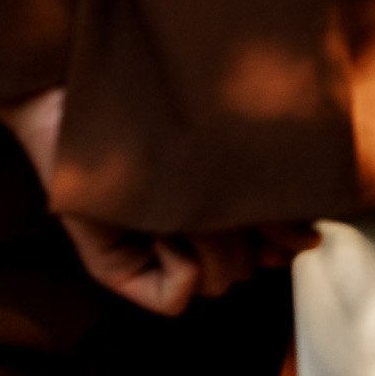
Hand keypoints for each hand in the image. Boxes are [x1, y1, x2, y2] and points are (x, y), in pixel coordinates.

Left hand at [0, 89, 318, 315]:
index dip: (280, 239)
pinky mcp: (114, 266)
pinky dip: (179, 268)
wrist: (64, 76)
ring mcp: (145, 251)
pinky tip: (158, 222)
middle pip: (245, 268)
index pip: (268, 252)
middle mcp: (178, 232)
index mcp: (204, 202)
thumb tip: (310, 240)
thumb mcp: (217, 144)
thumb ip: (265, 195)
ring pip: (218, 283)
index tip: (287, 217)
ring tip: (184, 193)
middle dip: (241, 231)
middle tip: (216, 189)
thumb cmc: (145, 97)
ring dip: (212, 242)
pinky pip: (173, 299)